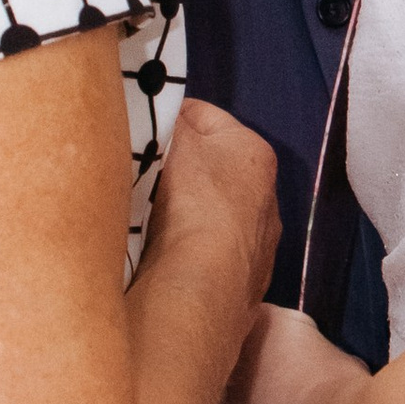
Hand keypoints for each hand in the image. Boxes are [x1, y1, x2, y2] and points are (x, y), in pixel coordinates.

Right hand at [144, 96, 279, 331]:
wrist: (203, 290)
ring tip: (144, 219)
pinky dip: (188, 252)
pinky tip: (165, 257)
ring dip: (182, 214)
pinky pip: (208, 255)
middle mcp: (266, 199)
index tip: (139, 129)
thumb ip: (170, 121)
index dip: (168, 118)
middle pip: (209, 168)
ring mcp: (258, 247)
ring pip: (209, 215)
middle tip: (138, 173)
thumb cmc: (191, 204)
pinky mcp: (244, 285)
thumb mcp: (175, 144)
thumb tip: (164, 112)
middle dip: (175, 169)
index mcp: (255, 154)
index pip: (204, 117)